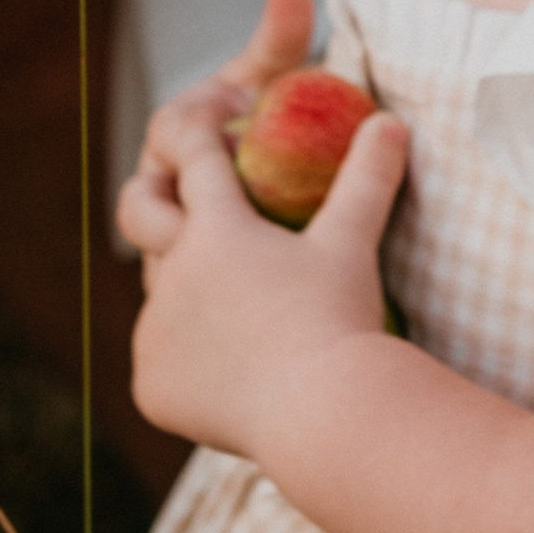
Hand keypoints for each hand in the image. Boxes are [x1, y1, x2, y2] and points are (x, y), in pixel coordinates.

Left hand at [118, 18, 406, 454]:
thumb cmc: (339, 321)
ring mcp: (154, 331)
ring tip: (223, 296)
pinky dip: (185, 353)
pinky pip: (160, 358)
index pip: (193, 155)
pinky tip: (222, 363)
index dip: (199, 127)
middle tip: (175, 195)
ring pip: (156, 292)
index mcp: (216, 228)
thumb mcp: (352, 245)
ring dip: (181, 284)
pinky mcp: (151, 384)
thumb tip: (392, 122)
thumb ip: (367, 179)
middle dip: (154, 192)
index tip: (207, 116)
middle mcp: (171, 272)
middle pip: (141, 212)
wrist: (322, 416)